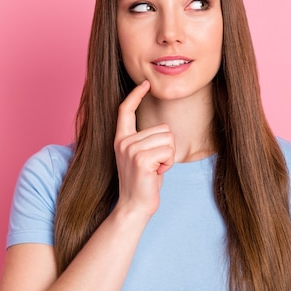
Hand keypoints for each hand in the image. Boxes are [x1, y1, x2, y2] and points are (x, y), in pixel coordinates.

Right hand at [113, 80, 174, 217]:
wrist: (134, 207)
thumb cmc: (143, 182)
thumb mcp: (142, 157)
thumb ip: (147, 141)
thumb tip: (164, 130)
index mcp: (121, 139)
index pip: (125, 110)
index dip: (135, 95)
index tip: (145, 83)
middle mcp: (123, 141)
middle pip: (163, 129)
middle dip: (167, 148)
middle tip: (155, 165)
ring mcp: (131, 150)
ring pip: (168, 140)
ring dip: (169, 157)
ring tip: (155, 170)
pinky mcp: (141, 160)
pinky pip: (169, 152)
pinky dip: (169, 164)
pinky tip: (157, 174)